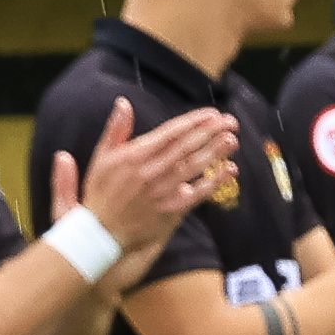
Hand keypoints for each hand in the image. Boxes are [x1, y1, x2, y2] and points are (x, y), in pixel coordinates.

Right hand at [61, 98, 242, 269]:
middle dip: (210, 133)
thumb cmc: (102, 191)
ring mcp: (162, 191)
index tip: (212, 114)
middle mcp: (150, 171)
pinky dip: (215, 182)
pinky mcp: (171, 210)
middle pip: (186, 147)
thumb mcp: (102, 156)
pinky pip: (198, 194)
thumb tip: (124, 102)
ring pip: (194, 168)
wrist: (102, 231)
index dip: (193, 122)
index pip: (170, 133)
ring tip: (232, 139)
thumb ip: (116, 129)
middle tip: (230, 122)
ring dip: (215, 153)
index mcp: (135, 155)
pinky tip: (230, 170)